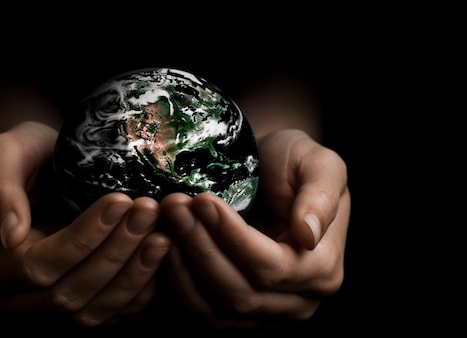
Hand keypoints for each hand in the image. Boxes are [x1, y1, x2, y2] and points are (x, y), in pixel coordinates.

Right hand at [0, 121, 171, 326]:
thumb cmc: (22, 156)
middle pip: (66, 295)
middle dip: (115, 253)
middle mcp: (7, 302)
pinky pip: (110, 317)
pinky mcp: (73, 314)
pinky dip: (139, 293)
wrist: (41, 170)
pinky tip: (161, 259)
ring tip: (162, 234)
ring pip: (92, 313)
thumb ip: (1, 190)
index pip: (35, 267)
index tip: (119, 201)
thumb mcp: (2, 155)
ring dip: (133, 275)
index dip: (82, 238)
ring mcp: (42, 315)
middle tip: (148, 212)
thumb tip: (10, 235)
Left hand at [160, 129, 349, 330]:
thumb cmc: (292, 163)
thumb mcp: (318, 163)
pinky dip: (174, 290)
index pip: (272, 268)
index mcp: (323, 269)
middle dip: (200, 249)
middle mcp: (298, 304)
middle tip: (173, 206)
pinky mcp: (233, 319)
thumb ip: (319, 195)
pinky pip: (197, 317)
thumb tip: (308, 235)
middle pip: (240, 295)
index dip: (232, 237)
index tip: (203, 201)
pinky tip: (160, 252)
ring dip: (181, 271)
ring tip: (164, 226)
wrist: (268, 174)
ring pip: (214, 313)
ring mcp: (263, 317)